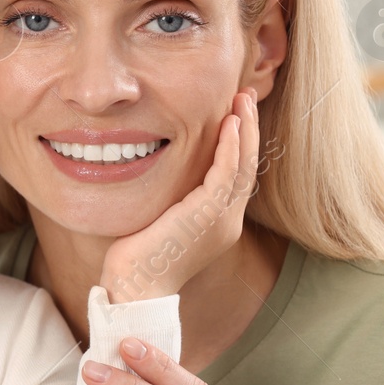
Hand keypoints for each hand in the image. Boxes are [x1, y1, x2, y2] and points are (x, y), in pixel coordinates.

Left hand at [100, 88, 259, 301]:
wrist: (135, 288)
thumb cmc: (137, 258)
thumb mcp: (159, 219)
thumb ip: (170, 197)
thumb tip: (158, 170)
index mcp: (217, 223)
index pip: (235, 175)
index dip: (239, 143)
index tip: (235, 113)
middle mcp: (227, 222)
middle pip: (247, 166)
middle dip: (248, 128)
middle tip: (247, 96)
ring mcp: (221, 220)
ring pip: (243, 166)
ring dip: (245, 129)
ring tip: (244, 99)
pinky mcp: (208, 216)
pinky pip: (226, 174)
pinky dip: (231, 146)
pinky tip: (231, 123)